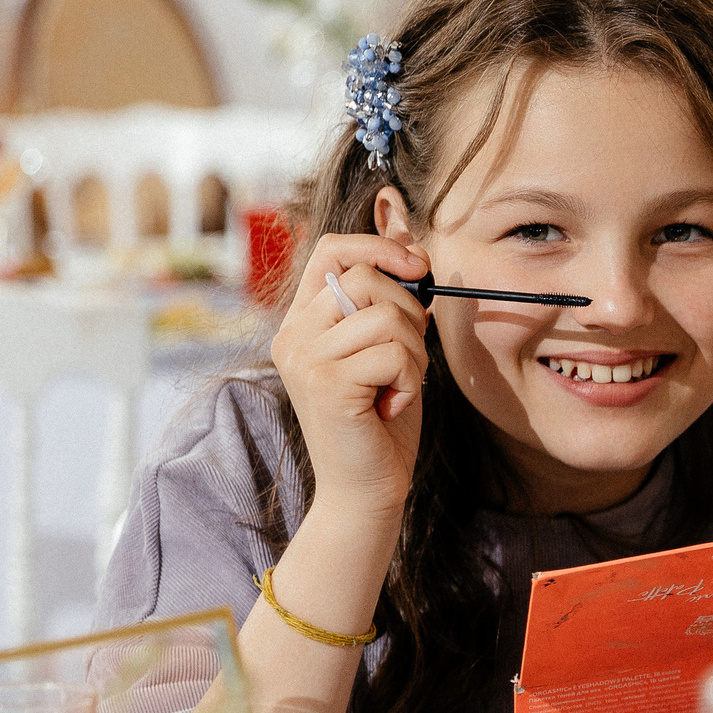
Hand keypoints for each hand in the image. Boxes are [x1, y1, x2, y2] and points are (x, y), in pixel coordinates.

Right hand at [270, 233, 431, 527]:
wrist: (368, 489)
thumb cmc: (382, 420)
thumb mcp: (390, 346)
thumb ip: (391, 293)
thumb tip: (403, 223)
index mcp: (303, 321)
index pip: (331, 249)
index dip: (378, 244)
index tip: (418, 263)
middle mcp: (293, 334)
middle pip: (367, 277)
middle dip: (409, 314)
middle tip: (405, 360)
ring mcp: (304, 357)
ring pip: (386, 315)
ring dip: (413, 354)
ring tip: (396, 387)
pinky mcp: (324, 382)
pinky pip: (393, 352)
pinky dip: (411, 379)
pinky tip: (391, 405)